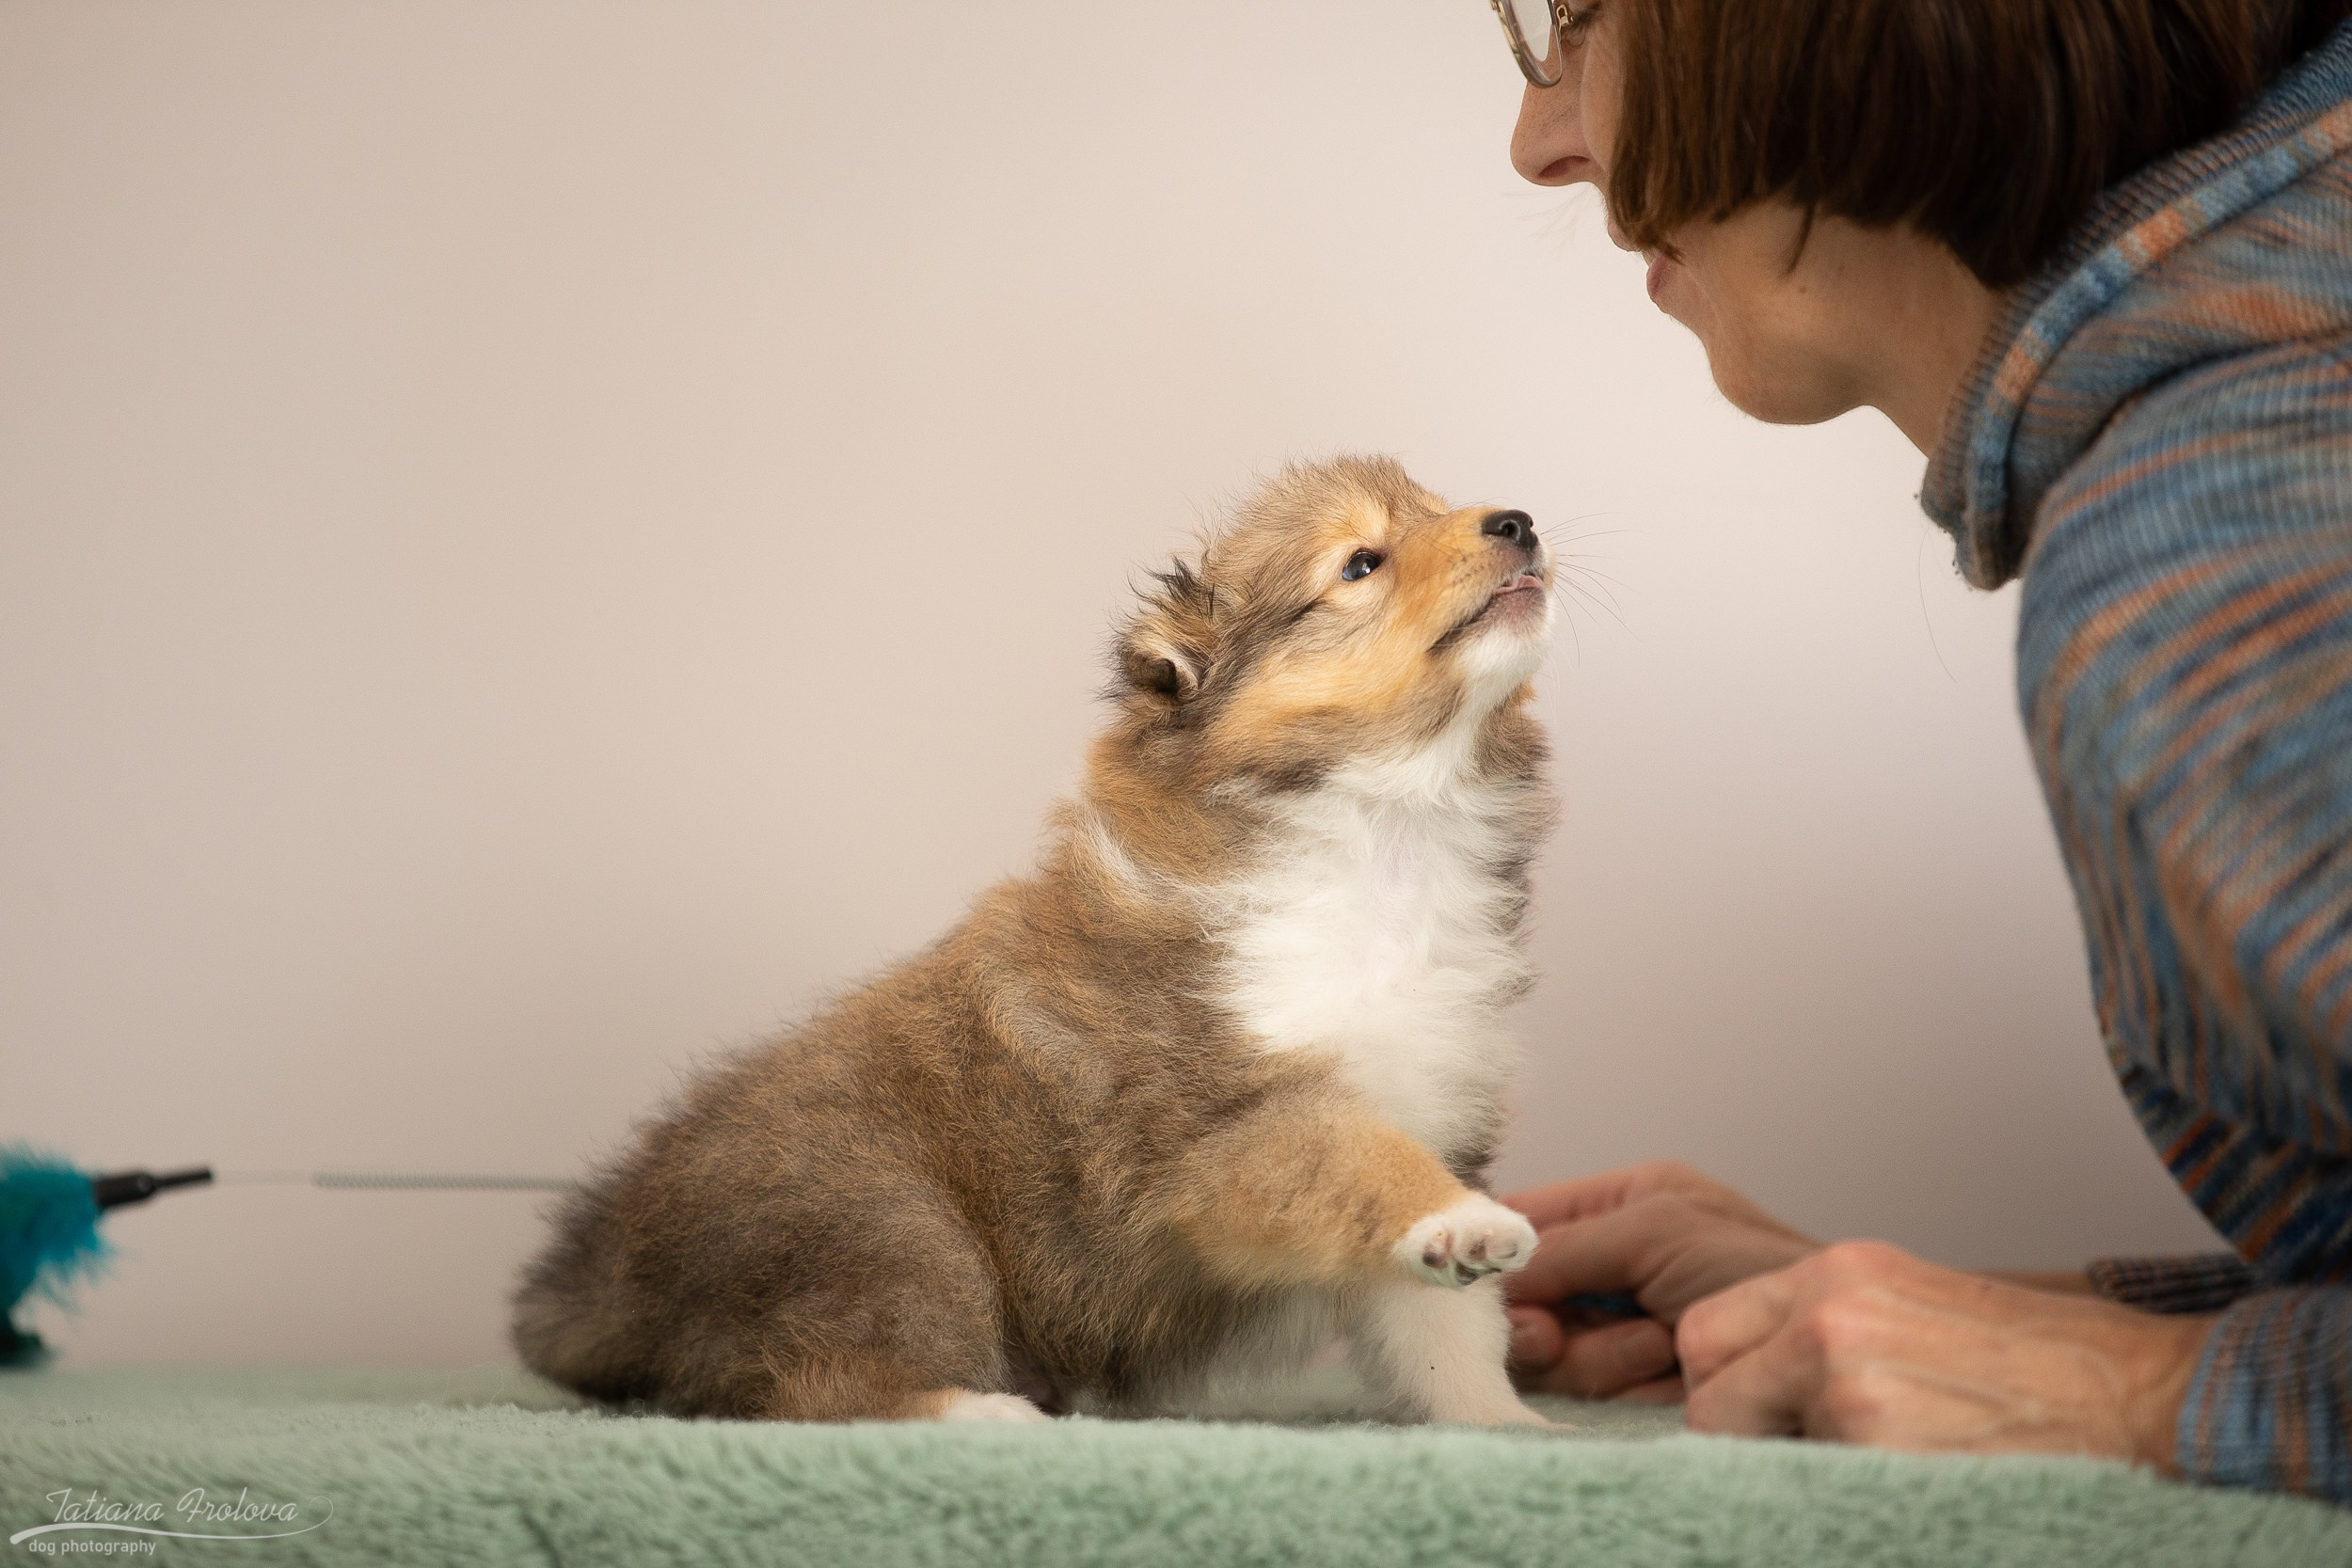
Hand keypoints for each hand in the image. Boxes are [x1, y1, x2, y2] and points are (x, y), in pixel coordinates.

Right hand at [1500, 1162, 1817, 1399]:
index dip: (1487, 1246)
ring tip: (1659, 1347)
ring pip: (1549, 1349)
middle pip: (1525, 1292)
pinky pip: (1581, 1391)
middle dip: (1550, 1317)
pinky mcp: (1633, 1384)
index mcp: (1621, 1201)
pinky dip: (1614, 1386)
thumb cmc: (1765, 1273)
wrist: (1827, 1357)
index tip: (1470, 1277)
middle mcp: (1615, 1261)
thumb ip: (1564, 1243)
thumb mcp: (1656, 1230)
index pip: (1520, 1215)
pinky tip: (1662, 1377)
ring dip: (1596, 1355)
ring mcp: (1622, 1325)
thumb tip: (1482, 1270)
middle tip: (1565, 1331)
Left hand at [1677, 1240, 2212, 1468]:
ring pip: (1751, 1450)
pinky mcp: (1877, 1447)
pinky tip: (1903, 1488)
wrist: (2145, 1398)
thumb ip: (1827, 1329)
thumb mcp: (1916, 1307)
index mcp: (1838, 1274)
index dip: (1719, 1383)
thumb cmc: (2040, 1366)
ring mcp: (1850, 1381)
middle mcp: (1829, 1314)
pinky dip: (1842, 1500)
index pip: (1705, 1330)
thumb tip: (1749, 1380)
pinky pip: (1806, 1491)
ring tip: (1879, 1467)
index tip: (1749, 1414)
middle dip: (1736, 1431)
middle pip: (1705, 1388)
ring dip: (1794, 1469)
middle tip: (1801, 1454)